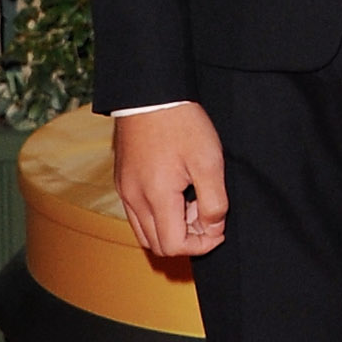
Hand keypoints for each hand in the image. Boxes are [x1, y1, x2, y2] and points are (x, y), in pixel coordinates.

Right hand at [111, 102, 229, 256]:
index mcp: (156, 197)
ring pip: (145, 233)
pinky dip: (158, 216)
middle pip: (158, 245)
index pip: (174, 246)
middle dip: (187, 239)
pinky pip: (137, 215)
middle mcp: (134, 199)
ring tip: (192, 202)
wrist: (151, 94)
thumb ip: (214, 202)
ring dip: (171, 229)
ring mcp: (125, 191)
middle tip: (206, 213)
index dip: (201, 244)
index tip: (218, 227)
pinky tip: (176, 192)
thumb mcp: (209, 162)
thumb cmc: (181, 124)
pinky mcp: (123, 182)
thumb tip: (213, 229)